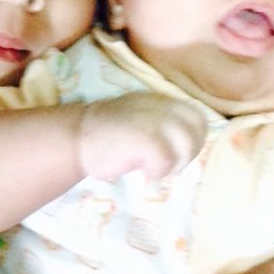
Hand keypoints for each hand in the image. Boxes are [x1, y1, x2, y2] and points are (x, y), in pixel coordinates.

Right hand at [78, 91, 205, 179]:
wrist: (75, 137)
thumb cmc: (104, 135)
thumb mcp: (137, 118)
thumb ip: (160, 123)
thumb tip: (186, 145)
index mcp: (158, 100)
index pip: (196, 116)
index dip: (194, 137)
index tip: (178, 153)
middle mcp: (159, 105)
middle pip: (197, 128)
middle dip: (189, 152)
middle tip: (169, 166)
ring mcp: (153, 120)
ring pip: (188, 144)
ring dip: (175, 163)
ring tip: (154, 169)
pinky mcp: (146, 138)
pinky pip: (166, 160)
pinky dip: (157, 172)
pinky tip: (141, 172)